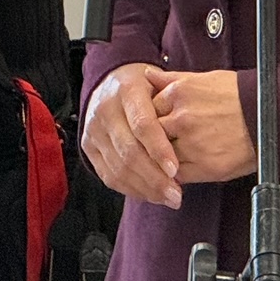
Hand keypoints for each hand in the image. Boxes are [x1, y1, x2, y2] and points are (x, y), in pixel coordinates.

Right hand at [82, 62, 182, 207]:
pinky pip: (109, 175)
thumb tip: (191, 134)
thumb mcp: (162, 85)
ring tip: (168, 198)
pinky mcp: (88, 146)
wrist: (113, 83)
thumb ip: (174, 106)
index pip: (142, 124)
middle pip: (129, 151)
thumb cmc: (146, 88)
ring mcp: (93, 129)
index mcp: (126, 90)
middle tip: (176, 194)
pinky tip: (150, 194)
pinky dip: (131, 189)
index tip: (175, 170)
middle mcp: (105, 109)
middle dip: (154, 178)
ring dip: (145, 188)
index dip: (158, 149)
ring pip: (118, 167)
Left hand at [149, 68, 256, 183]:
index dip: (150, 118)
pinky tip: (182, 166)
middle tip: (159, 142)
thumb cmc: (240, 96)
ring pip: (162, 155)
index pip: (147, 110)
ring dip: (163, 157)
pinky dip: (176, 173)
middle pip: (151, 133)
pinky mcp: (206, 166)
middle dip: (154, 138)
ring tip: (171, 155)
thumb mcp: (204, 79)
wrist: (271, 117)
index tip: (156, 123)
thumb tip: (147, 74)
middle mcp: (182, 118)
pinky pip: (179, 174)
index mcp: (179, 93)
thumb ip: (171, 79)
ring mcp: (193, 144)